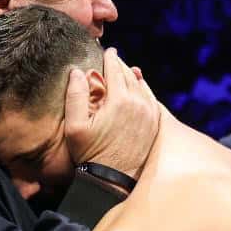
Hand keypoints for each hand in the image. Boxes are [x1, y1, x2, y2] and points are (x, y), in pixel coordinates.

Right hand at [64, 47, 158, 178]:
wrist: (113, 179)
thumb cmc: (90, 154)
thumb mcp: (75, 126)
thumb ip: (75, 96)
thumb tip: (76, 72)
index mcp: (119, 100)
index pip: (115, 69)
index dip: (110, 57)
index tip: (108, 50)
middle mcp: (138, 104)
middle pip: (130, 75)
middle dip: (121, 66)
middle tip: (114, 59)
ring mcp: (149, 114)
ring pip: (142, 86)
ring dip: (133, 77)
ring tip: (126, 71)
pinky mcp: (155, 124)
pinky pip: (151, 99)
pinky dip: (144, 90)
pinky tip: (139, 89)